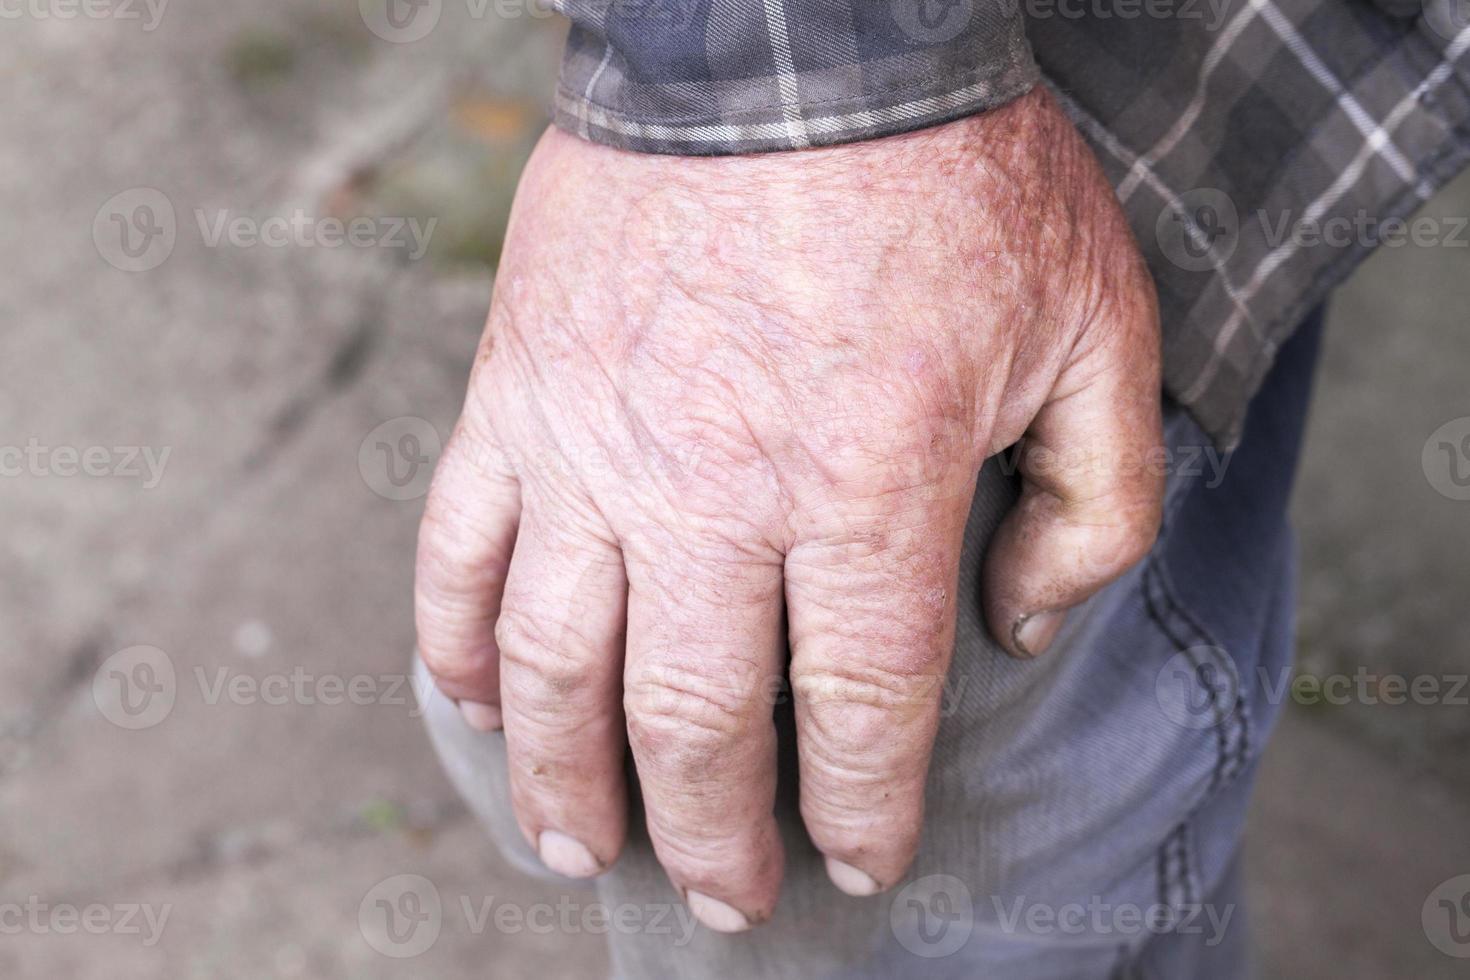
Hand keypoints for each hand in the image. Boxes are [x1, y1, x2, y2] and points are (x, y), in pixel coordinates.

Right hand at [415, 88, 1162, 930]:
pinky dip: (454, 641)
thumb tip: (1021, 629)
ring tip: (580, 843)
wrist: (792, 40)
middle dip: (715, 833)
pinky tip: (471, 702)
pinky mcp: (516, 392)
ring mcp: (591, 446)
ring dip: (563, 775)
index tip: (859, 859)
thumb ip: (1093, 505)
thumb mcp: (1094, 330)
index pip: (859, 705)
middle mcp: (712, 492)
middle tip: (727, 895)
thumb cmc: (950, 177)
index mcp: (863, 483)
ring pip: (555, 665)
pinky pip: (457, 547)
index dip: (863, 807)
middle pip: (696, 718)